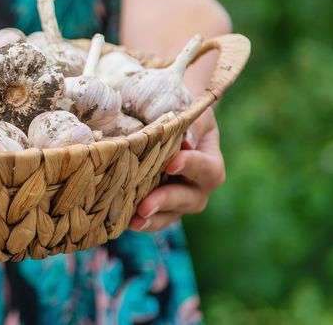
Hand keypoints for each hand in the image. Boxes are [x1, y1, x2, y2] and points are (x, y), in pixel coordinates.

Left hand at [129, 108, 225, 231]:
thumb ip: (190, 125)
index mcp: (209, 163)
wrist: (163, 117)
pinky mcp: (158, 208)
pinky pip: (152, 219)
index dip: (191, 166)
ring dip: (152, 219)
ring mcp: (178, 201)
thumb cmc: (178, 111)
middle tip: (146, 206)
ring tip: (134, 221)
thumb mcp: (188, 110)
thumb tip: (186, 141)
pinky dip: (139, 221)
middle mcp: (197, 187)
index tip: (172, 163)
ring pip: (170, 215)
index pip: (207, 169)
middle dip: (166, 201)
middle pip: (190, 199)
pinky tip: (123, 221)